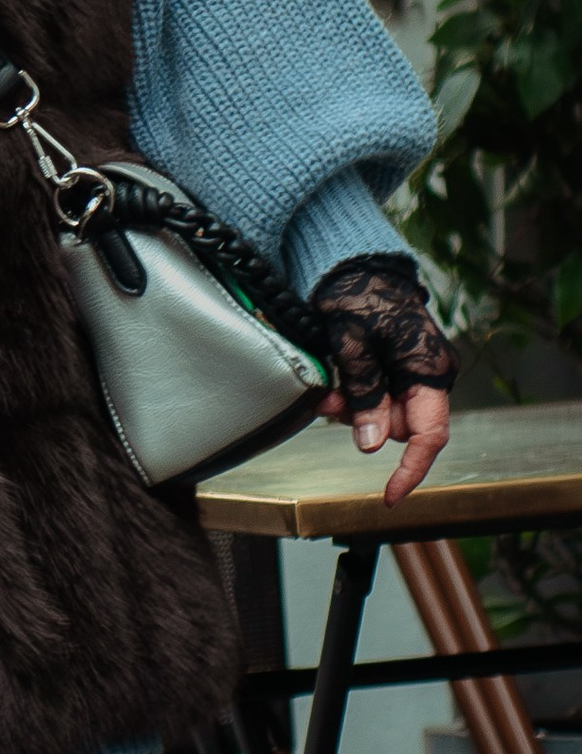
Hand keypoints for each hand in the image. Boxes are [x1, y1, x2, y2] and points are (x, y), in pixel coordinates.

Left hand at [308, 254, 456, 506]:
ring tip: (325, 390)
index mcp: (429, 369)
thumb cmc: (355, 291)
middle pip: (399, 425)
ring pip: (383, 411)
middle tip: (329, 405)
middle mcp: (428, 372)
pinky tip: (333, 383)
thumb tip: (371, 446)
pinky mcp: (396, 362)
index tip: (389, 496)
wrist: (351, 257)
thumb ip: (364, 395)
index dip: (410, 470)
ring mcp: (413, 367)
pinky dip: (354, 394)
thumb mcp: (352, 344)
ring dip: (353, 408)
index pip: (429, 435)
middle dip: (364, 423)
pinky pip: (377, 392)